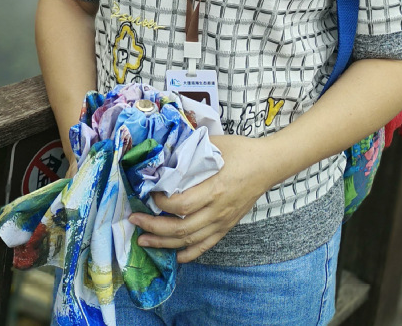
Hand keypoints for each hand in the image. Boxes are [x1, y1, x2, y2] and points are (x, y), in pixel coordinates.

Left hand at [128, 135, 269, 263]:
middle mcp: (217, 210)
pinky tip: (175, 255)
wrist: (267, 165)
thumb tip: (165, 153)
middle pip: (181, 228)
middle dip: (153, 226)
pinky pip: (206, 245)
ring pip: (190, 241)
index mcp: (214, 189)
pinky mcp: (227, 226)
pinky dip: (189, 254)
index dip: (161, 203)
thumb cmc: (241, 151)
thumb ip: (190, 150)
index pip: (181, 205)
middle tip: (134, 220)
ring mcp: (222, 221)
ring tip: (144, 240)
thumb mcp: (215, 144)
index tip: (149, 193)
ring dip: (164, 243)